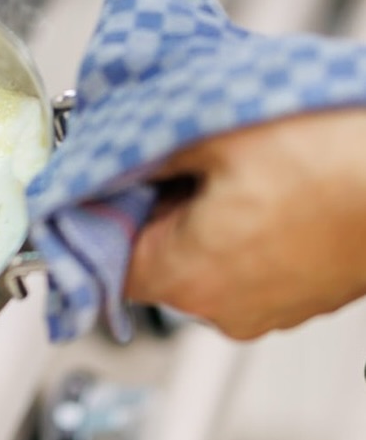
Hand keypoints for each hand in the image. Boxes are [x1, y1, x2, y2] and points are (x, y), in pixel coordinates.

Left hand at [124, 108, 365, 338]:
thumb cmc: (337, 153)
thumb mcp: (213, 131)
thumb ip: (143, 151)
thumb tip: (109, 158)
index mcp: (189, 277)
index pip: (103, 259)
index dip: (103, 209)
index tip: (113, 173)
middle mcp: (224, 309)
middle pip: (154, 258)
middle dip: (160, 205)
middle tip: (185, 152)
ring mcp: (269, 308)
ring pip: (204, 258)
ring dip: (207, 212)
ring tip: (242, 163)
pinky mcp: (304, 296)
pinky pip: (250, 261)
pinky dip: (249, 225)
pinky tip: (275, 182)